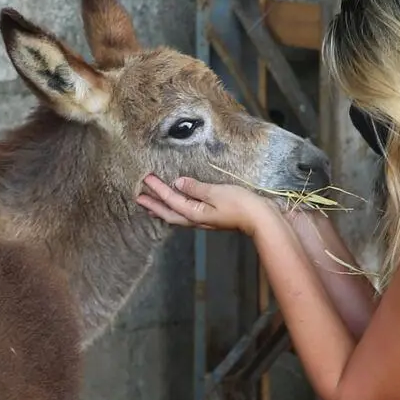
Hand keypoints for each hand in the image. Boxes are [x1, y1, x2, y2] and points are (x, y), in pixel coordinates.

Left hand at [137, 174, 270, 234]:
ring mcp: (203, 220)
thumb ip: (196, 188)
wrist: (261, 219)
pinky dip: (175, 210)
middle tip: (138, 197)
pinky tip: (177, 207)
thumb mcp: (217, 193)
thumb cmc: (241, 205)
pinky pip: (186, 214)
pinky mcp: (211, 218)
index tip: (145, 178)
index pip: (171, 199)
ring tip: (151, 206)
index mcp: (195, 213)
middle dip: (153, 205)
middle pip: (169, 213)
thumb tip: (178, 183)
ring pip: (176, 216)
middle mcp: (196, 219)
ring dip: (162, 210)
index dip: (157, 189)